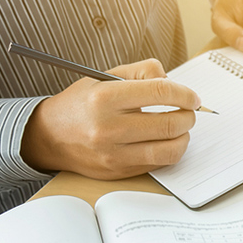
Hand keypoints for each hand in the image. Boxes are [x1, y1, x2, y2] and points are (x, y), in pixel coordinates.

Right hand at [21, 59, 199, 179]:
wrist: (49, 136)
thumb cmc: (82, 104)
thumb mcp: (105, 77)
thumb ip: (141, 71)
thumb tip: (172, 80)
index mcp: (105, 98)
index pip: (160, 92)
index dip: (185, 94)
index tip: (192, 97)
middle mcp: (108, 128)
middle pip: (170, 124)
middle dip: (189, 116)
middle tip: (189, 111)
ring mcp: (113, 154)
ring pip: (169, 150)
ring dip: (184, 137)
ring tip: (180, 127)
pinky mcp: (118, 171)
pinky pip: (158, 164)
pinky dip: (169, 151)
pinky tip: (165, 141)